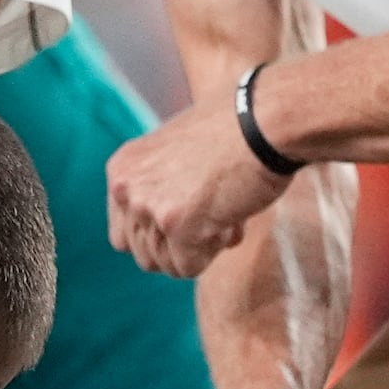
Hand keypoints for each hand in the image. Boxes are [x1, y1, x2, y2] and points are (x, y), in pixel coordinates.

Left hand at [107, 100, 287, 277]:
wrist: (266, 119)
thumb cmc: (235, 129)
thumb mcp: (178, 150)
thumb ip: (161, 186)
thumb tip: (168, 231)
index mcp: (122, 169)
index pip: (123, 234)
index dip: (159, 235)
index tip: (188, 218)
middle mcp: (126, 190)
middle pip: (143, 255)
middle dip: (179, 246)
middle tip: (211, 216)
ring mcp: (149, 209)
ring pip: (165, 265)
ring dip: (198, 249)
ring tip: (223, 214)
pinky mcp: (178, 227)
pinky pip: (188, 268)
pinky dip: (213, 253)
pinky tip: (230, 219)